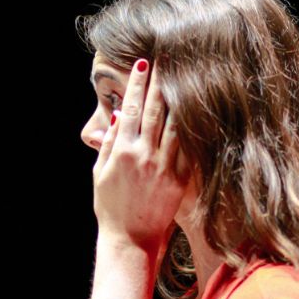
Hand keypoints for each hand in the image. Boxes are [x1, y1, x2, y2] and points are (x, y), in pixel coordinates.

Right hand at [93, 58, 186, 256]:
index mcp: (122, 151)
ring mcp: (163, 167)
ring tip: (187, 77)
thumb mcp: (100, 174)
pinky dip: (193, 128)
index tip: (143, 64)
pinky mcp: (178, 179)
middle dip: (161, 82)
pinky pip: (188, 149)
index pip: (130, 109)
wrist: (129, 240)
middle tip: (169, 58)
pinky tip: (199, 110)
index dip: (136, 84)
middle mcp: (143, 155)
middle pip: (155, 110)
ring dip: (181, 98)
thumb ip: (108, 144)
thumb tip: (117, 117)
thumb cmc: (110, 208)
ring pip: (175, 124)